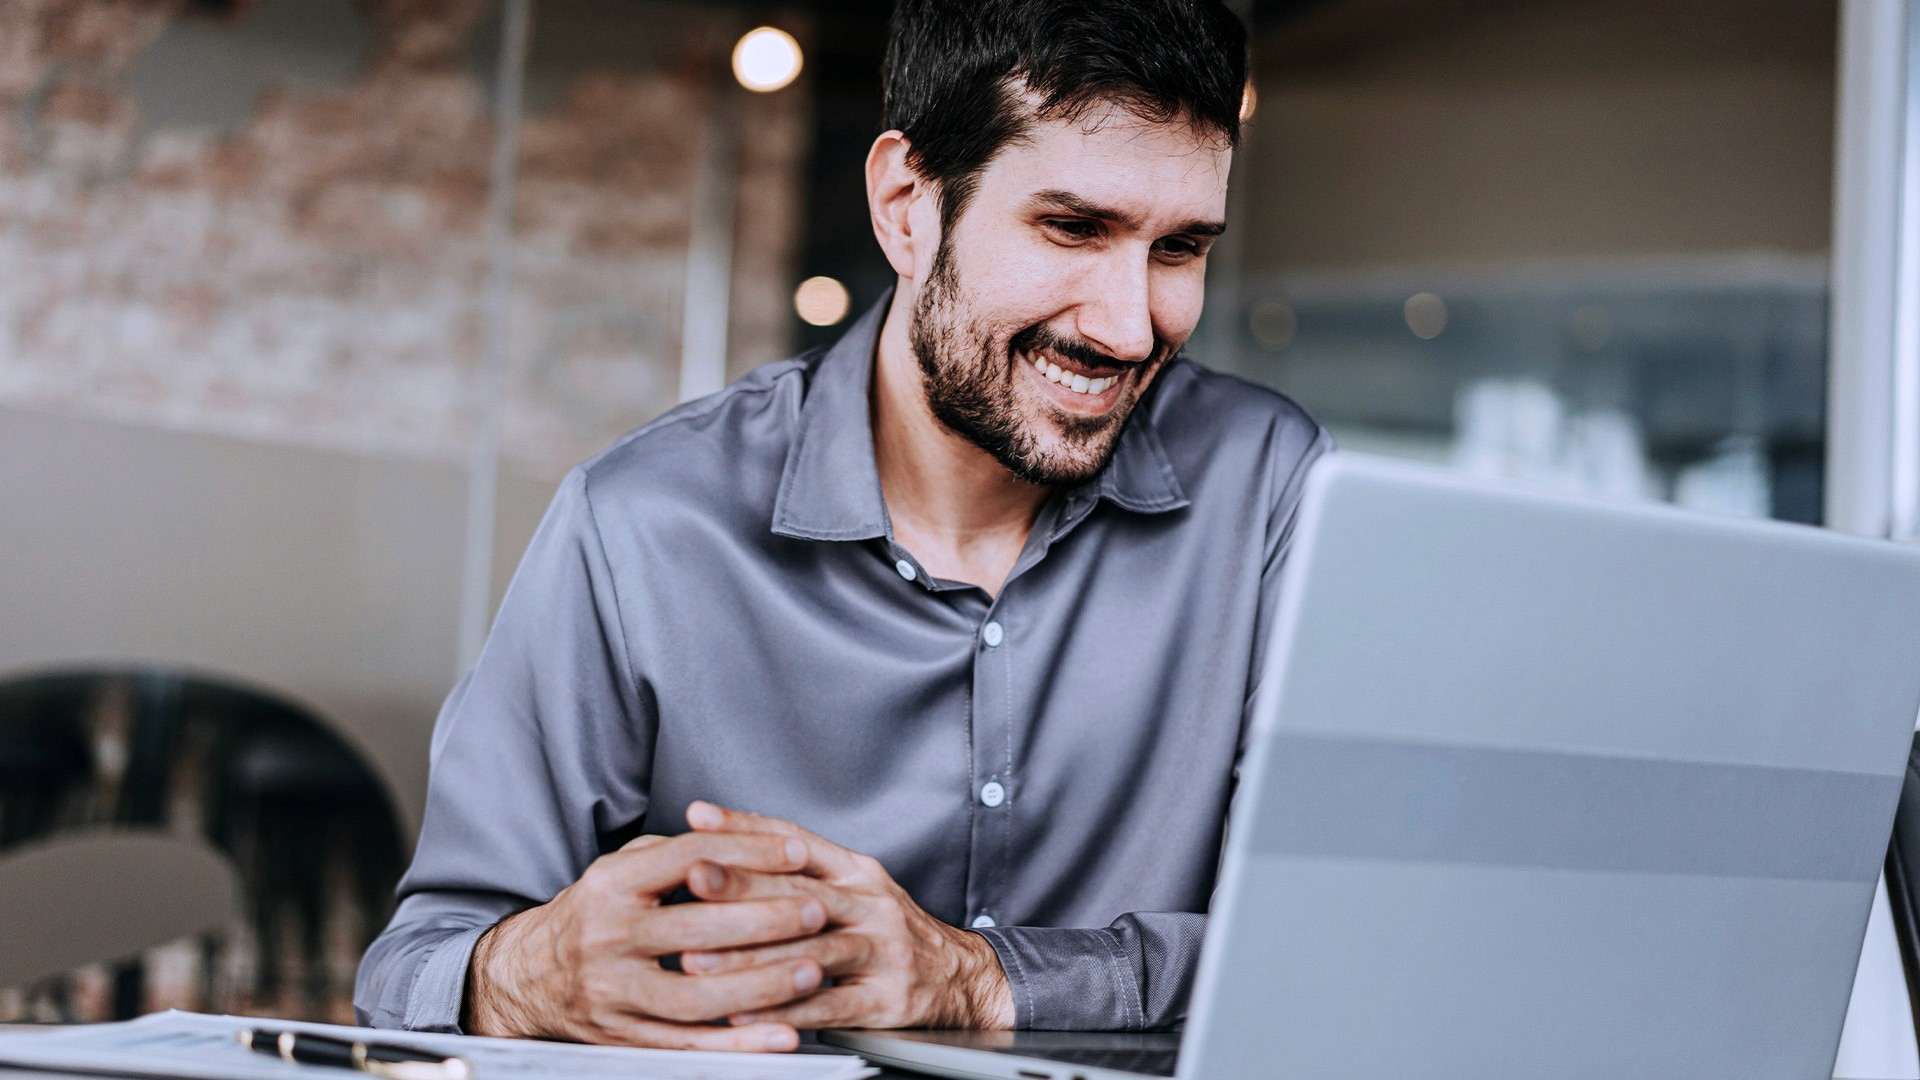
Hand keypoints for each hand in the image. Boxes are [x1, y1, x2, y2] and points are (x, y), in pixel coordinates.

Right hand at [463, 832, 830, 1050]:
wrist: (528, 976)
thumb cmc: (594, 915)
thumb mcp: (622, 870)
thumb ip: (678, 853)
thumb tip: (753, 836)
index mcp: (612, 884)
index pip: (689, 858)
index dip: (748, 852)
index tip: (798, 852)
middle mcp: (608, 936)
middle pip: (696, 928)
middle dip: (766, 919)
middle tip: (817, 911)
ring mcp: (612, 991)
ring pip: (695, 996)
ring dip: (760, 986)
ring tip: (810, 970)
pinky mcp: (620, 1036)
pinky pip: (687, 1045)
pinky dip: (738, 1044)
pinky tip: (781, 1035)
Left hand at [677, 801, 1014, 1030]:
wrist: (961, 979)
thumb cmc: (890, 935)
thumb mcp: (856, 890)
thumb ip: (802, 874)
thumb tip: (729, 847)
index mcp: (858, 872)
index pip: (797, 841)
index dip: (748, 827)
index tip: (700, 817)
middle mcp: (872, 903)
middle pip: (800, 889)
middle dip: (741, 884)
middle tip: (692, 880)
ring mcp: (883, 950)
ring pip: (809, 949)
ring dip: (749, 955)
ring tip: (698, 959)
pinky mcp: (887, 999)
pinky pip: (827, 1005)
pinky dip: (782, 1009)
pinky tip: (744, 1013)